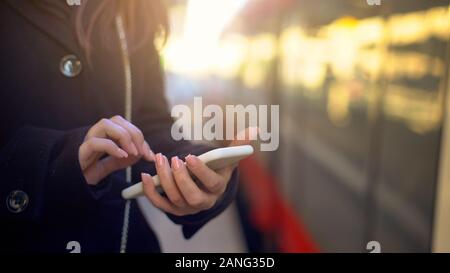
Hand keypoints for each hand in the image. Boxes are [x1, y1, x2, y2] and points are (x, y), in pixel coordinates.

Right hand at [79, 115, 153, 184]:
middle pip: (117, 120)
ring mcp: (88, 139)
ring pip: (106, 124)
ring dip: (124, 136)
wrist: (73, 183)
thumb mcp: (115, 163)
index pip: (126, 126)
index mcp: (106, 134)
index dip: (140, 138)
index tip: (149, 155)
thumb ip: (129, 157)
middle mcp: (97, 133)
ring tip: (132, 152)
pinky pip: (95, 142)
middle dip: (134, 134)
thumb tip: (147, 153)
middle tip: (142, 152)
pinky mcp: (81, 151)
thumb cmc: (91, 170)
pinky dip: (111, 147)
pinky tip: (121, 156)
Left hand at [141, 127, 257, 215]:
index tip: (189, 156)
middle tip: (173, 160)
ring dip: (164, 180)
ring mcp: (187, 208)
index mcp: (218, 188)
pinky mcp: (173, 209)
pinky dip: (151, 192)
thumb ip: (239, 144)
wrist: (204, 186)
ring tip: (160, 159)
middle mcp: (204, 202)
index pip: (212, 184)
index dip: (200, 172)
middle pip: (192, 197)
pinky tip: (145, 176)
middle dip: (181, 179)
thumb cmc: (216, 168)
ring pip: (175, 199)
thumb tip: (255, 129)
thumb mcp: (227, 157)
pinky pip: (160, 205)